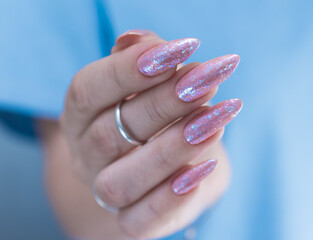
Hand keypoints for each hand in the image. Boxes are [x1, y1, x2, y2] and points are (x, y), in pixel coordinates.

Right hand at [59, 30, 241, 238]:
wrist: (166, 160)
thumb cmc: (159, 112)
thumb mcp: (153, 79)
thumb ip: (144, 56)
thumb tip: (137, 40)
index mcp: (81, 115)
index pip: (87, 90)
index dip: (127, 70)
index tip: (176, 50)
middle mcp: (86, 155)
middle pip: (110, 133)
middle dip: (163, 104)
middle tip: (207, 80)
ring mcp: (104, 191)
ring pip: (122, 180)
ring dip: (172, 149)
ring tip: (216, 120)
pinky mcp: (131, 221)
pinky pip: (140, 220)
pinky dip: (171, 198)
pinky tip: (205, 168)